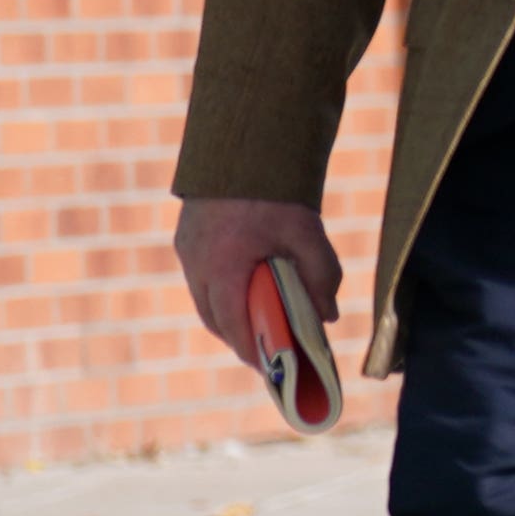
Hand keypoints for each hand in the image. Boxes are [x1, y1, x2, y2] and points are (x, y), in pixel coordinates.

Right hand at [175, 197, 344, 364]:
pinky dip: (221, 295)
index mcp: (222, 265)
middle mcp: (196, 262)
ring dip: (228, 317)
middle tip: (269, 354)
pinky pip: (201, 280)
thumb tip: (328, 317)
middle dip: (239, 339)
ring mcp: (187, 250)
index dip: (249, 349)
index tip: (268, 368)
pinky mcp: (186, 239)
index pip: (231, 323)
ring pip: (204, 299)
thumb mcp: (308, 233)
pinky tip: (245, 295)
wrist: (243, 147)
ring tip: (260, 329)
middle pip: (213, 317)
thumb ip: (322, 276)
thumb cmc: (277, 193)